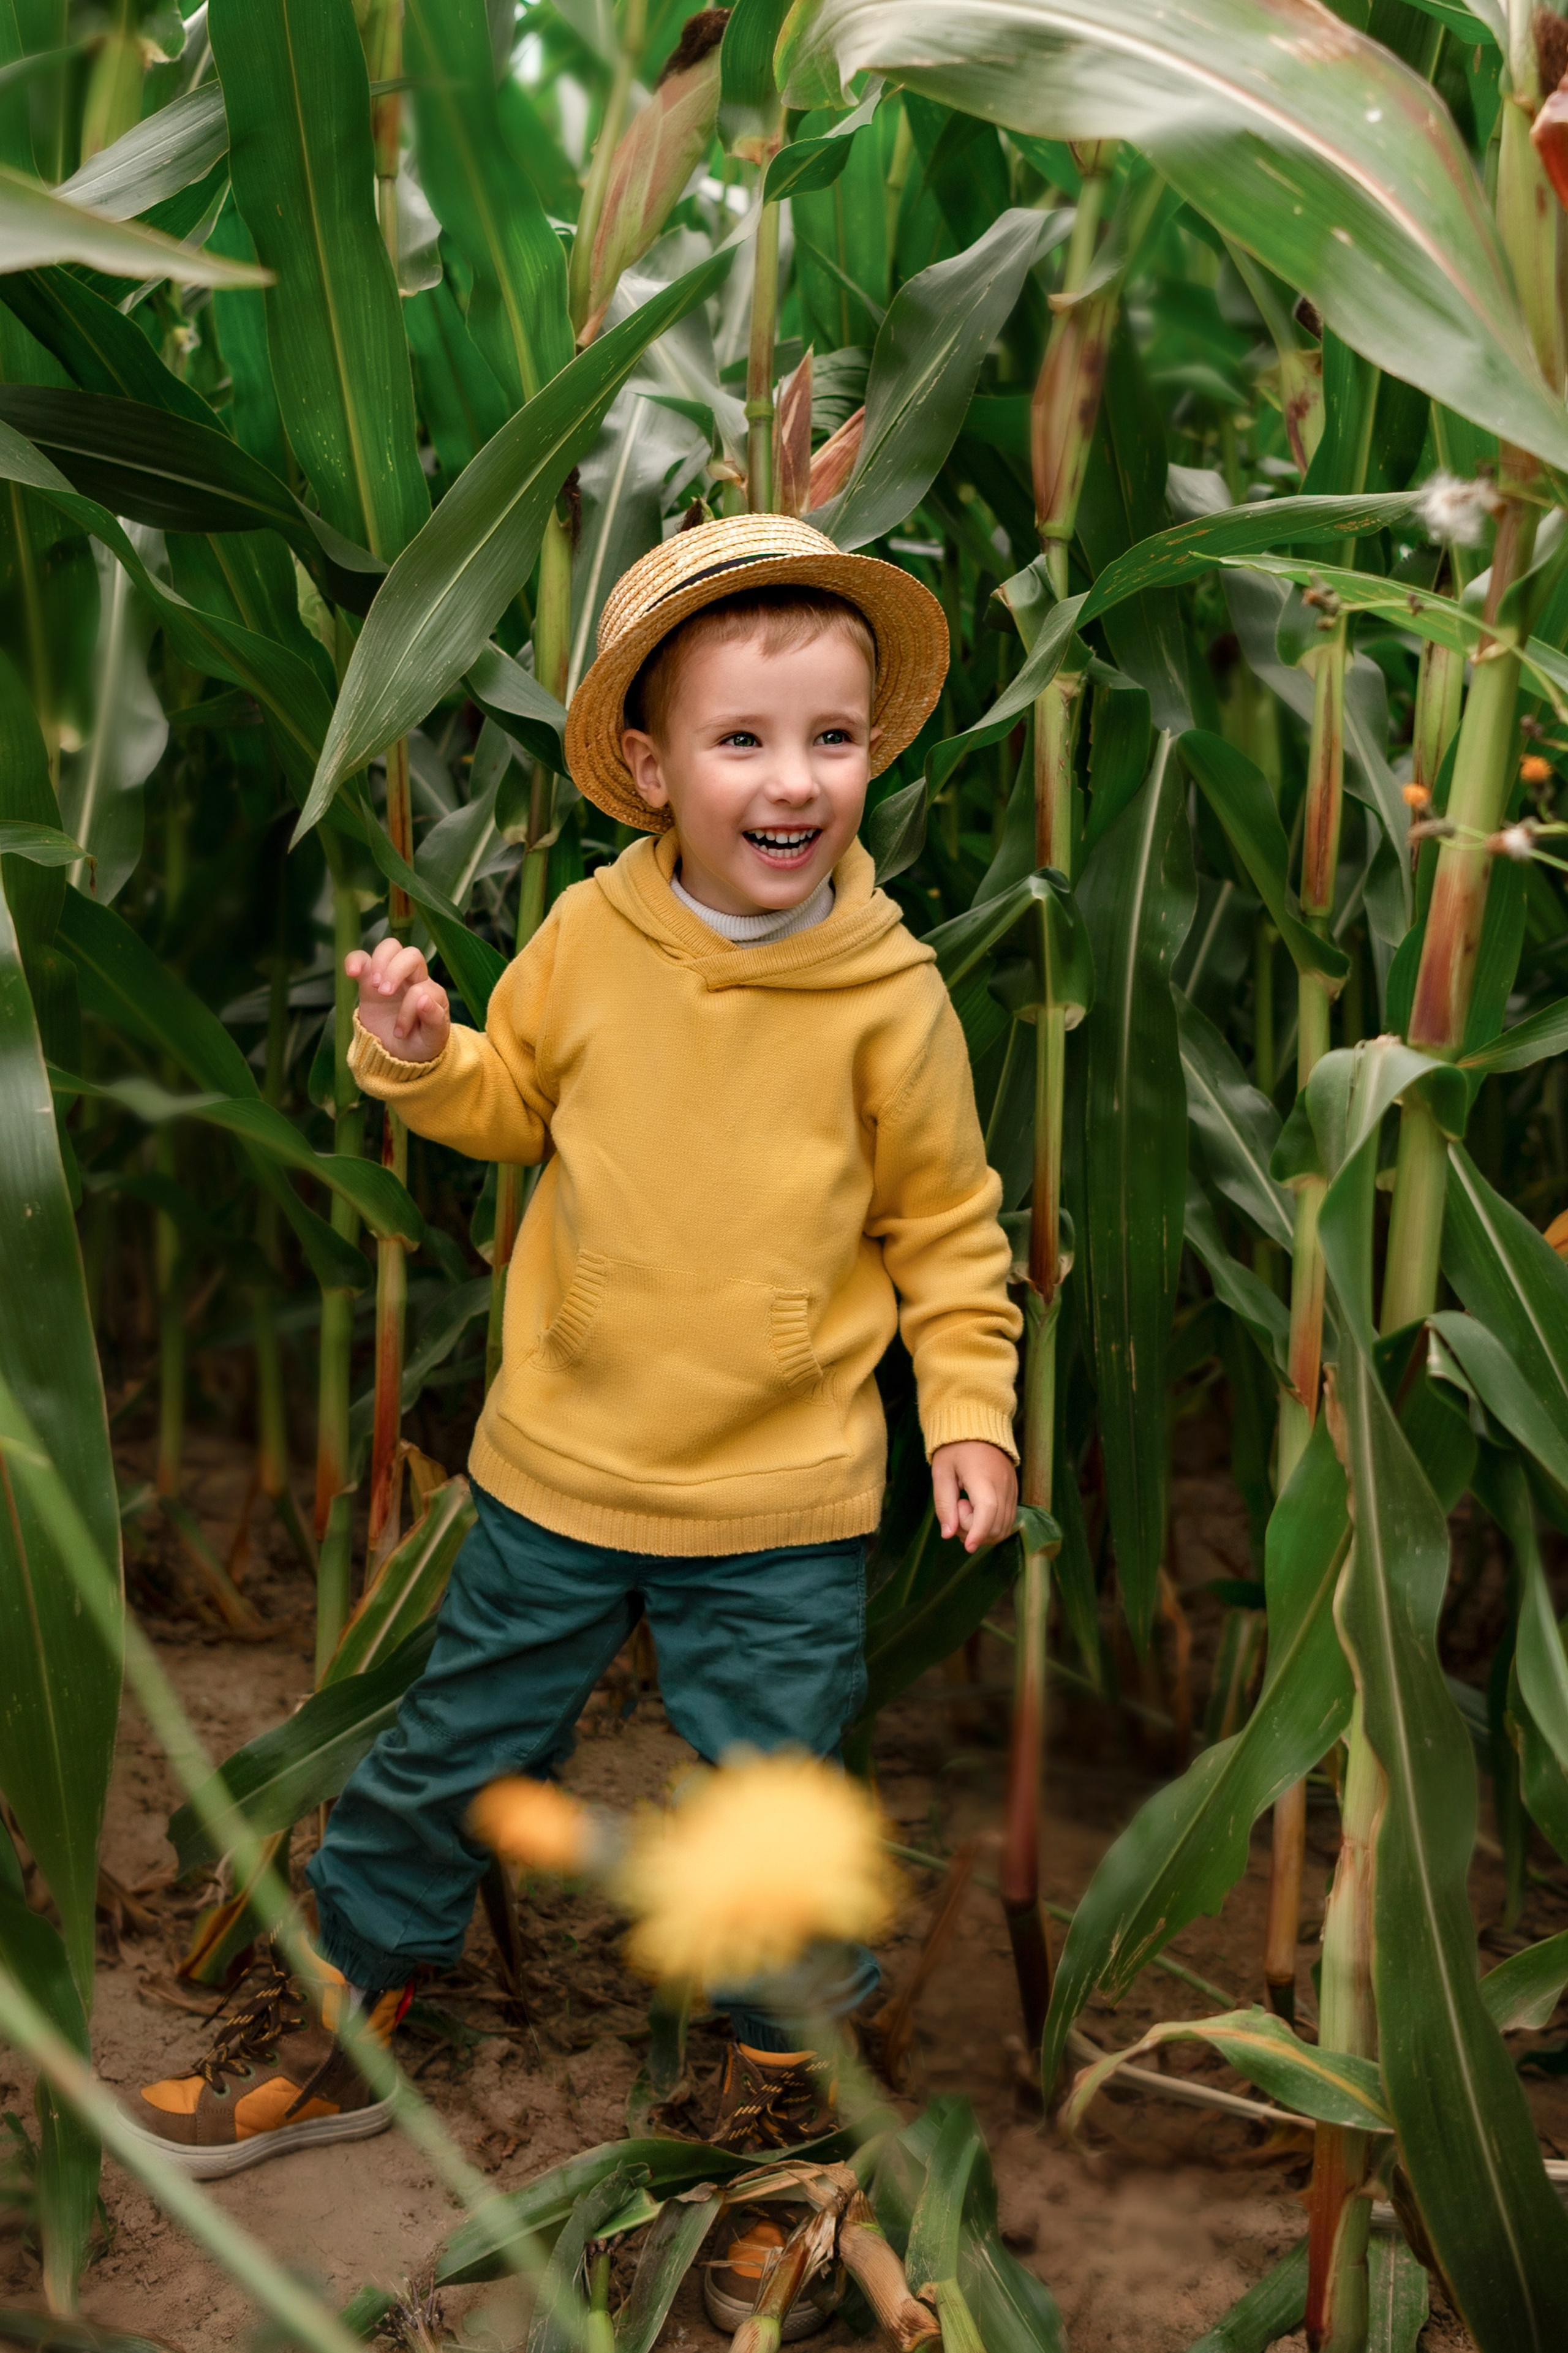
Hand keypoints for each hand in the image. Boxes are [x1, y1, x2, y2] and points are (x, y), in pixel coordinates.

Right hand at [345, 938, 450, 1063]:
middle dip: (396, 971)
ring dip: (381, 962)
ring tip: (375, 986)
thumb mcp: (433, 1039)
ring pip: (390, 947)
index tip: (400, 1032)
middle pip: (411, 954)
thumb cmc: (420, 1044)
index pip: (422, 987)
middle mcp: (414, 979)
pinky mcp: (369, 981)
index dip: (410, 1009)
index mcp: (432, 993)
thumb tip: (424, 1000)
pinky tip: (351, 973)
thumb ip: (434, 1021)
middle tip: (384, 993)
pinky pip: (362, 958)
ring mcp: (391, 977)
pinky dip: (355, 960)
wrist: (398, 1054)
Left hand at [932, 1440, 1017, 1554]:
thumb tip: (948, 1534)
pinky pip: (1009, 1518)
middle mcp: (1003, 1486)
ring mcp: (1012, 1489)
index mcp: (983, 1478)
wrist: (978, 1427)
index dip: (978, 1533)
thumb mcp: (942, 1473)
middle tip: (957, 1509)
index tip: (967, 1547)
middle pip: (997, 1526)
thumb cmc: (955, 1448)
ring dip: (984, 1530)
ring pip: (1005, 1526)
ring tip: (966, 1508)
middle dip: (974, 1531)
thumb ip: (944, 1504)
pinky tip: (977, 1510)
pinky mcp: (1014, 1492)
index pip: (987, 1512)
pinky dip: (993, 1524)